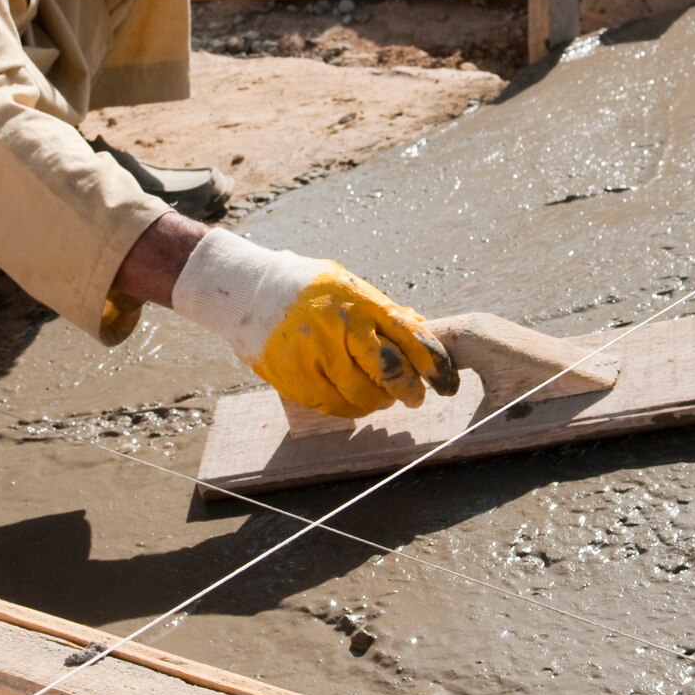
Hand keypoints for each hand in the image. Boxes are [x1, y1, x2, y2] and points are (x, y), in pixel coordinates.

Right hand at [171, 230, 459, 417]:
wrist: (247, 290)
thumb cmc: (307, 288)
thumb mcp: (348, 286)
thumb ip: (382, 311)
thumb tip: (422, 334)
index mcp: (357, 299)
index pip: (409, 336)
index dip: (435, 365)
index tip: (447, 383)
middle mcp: (336, 325)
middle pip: (388, 371)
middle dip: (408, 391)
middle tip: (413, 398)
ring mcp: (312, 353)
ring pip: (361, 396)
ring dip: (378, 402)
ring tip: (379, 396)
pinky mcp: (292, 376)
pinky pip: (332, 406)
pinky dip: (349, 408)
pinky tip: (351, 398)